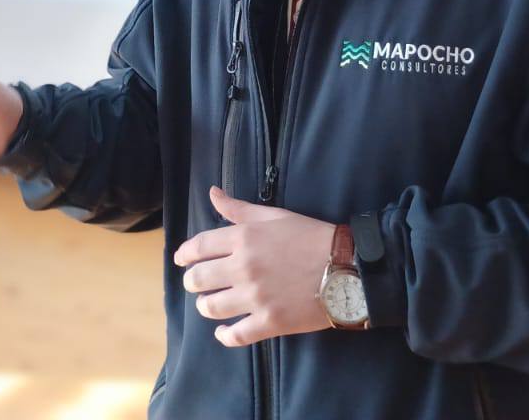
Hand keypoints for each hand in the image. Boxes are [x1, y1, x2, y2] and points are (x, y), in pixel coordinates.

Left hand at [174, 185, 337, 346]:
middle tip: (198, 283)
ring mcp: (255, 297)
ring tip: (211, 304)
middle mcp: (244, 267)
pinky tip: (224, 331)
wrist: (347, 267)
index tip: (181, 260)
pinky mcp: (270, 322)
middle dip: (193, 281)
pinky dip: (224, 335)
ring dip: (205, 307)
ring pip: (211, 307)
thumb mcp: (274, 215)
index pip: (198, 247)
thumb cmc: (310, 236)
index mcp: (243, 238)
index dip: (184, 254)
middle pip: (198, 279)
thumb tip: (212, 193)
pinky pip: (235, 336)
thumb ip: (239, 208)